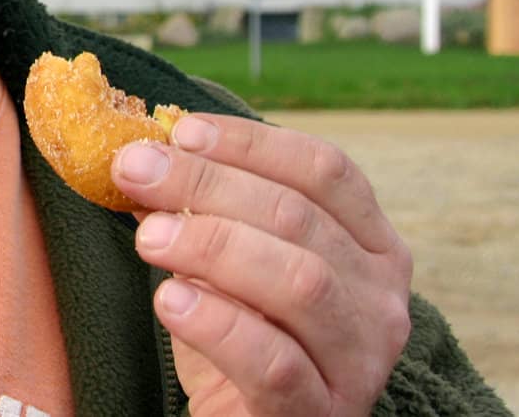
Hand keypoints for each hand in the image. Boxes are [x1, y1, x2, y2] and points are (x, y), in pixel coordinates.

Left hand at [111, 114, 412, 416]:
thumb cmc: (242, 336)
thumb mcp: (227, 263)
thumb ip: (200, 209)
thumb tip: (143, 154)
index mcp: (371, 245)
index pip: (326, 170)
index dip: (251, 144)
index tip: (181, 131)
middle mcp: (382, 299)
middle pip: (300, 218)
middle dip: (208, 184)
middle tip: (136, 171)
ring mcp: (359, 361)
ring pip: (299, 284)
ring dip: (213, 246)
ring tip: (149, 238)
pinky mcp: (318, 413)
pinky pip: (273, 361)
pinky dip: (217, 323)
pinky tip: (171, 301)